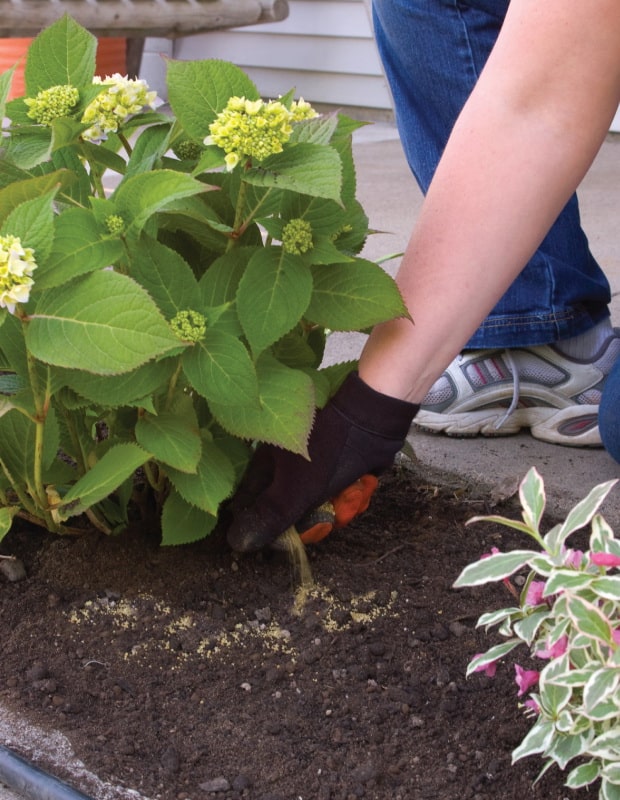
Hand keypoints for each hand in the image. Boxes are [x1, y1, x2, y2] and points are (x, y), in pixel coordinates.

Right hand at [226, 372, 417, 551]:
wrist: (370, 420)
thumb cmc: (326, 452)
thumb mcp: (295, 491)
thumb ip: (269, 517)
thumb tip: (238, 542)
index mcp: (266, 466)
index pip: (253, 506)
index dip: (268, 527)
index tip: (287, 539)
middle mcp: (286, 467)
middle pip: (291, 511)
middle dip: (314, 519)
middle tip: (328, 518)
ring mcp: (312, 467)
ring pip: (319, 504)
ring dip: (338, 507)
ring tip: (349, 496)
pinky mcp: (335, 467)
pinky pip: (338, 493)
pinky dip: (350, 495)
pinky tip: (359, 488)